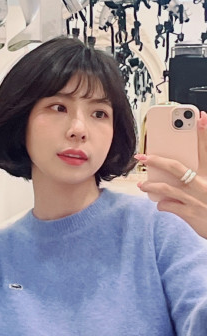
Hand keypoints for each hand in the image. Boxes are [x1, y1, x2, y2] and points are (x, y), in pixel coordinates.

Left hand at [136, 111, 206, 238]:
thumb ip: (199, 176)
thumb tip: (182, 173)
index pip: (206, 150)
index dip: (204, 133)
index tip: (201, 116)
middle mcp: (203, 184)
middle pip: (176, 167)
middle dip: (156, 160)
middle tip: (142, 156)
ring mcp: (194, 199)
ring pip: (165, 188)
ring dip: (150, 186)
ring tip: (142, 185)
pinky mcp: (189, 213)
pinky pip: (168, 206)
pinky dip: (161, 204)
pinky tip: (160, 204)